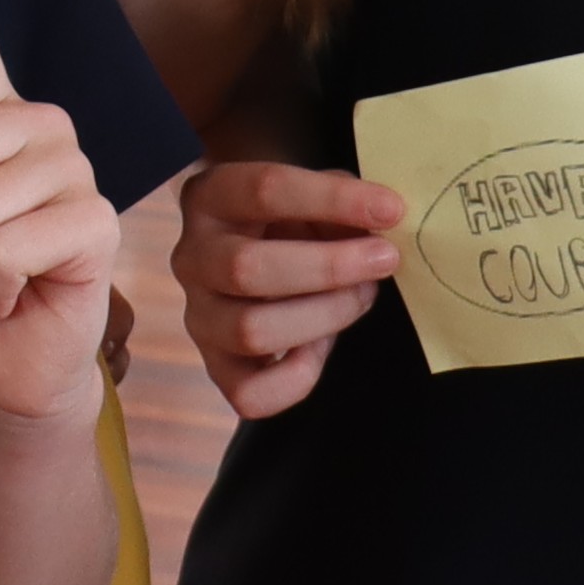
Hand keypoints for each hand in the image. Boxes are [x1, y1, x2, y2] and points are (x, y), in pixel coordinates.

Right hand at [173, 159, 402, 417]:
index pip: (263, 190)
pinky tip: (321, 346)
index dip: (333, 200)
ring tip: (361, 296)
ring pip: (250, 331)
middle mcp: (191, 257)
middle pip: (245, 268)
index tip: (391, 209)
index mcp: (210, 198)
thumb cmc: (293, 218)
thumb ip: (342, 201)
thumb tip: (383, 220)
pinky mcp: (216, 367)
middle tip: (384, 260)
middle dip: (329, 267)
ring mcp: (198, 316)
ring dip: (324, 316)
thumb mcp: (312, 192)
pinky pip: (250, 394)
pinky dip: (297, 378)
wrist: (255, 251)